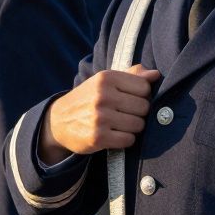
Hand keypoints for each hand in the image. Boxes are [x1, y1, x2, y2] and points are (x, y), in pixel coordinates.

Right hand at [40, 65, 160, 164]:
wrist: (59, 121)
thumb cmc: (89, 98)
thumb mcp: (105, 81)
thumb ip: (132, 75)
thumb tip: (156, 75)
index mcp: (106, 78)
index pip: (144, 87)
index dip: (142, 95)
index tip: (131, 99)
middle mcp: (103, 95)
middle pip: (144, 107)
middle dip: (138, 113)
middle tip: (125, 114)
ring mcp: (100, 117)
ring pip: (138, 125)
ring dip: (133, 127)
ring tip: (119, 124)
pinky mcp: (98, 137)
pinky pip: (128, 140)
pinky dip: (125, 140)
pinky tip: (115, 135)